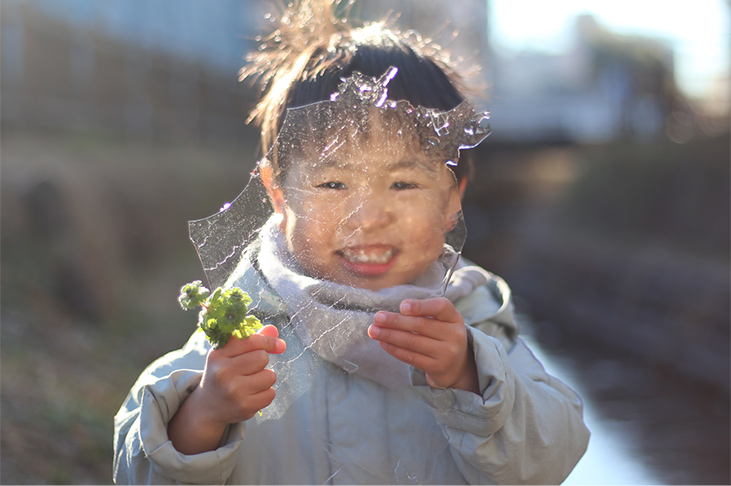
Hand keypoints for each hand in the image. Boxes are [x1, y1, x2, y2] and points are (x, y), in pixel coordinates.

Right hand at [168, 325, 285, 453]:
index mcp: (217, 355)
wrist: (208, 406)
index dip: (269, 341)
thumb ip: (251, 339)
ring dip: (266, 378)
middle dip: (262, 361)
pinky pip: (271, 394)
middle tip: (251, 368)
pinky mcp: (244, 407)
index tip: (279, 345)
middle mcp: (223, 372)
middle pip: (262, 357)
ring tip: (251, 382)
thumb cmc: (222, 373)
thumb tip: (273, 330)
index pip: (251, 341)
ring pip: (270, 376)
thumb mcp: (229, 353)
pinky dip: (266, 393)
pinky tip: (252, 394)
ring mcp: (234, 391)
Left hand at [368, 298, 478, 392]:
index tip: (402, 307)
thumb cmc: (442, 335)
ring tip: (373, 330)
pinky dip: (394, 349)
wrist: (457, 366)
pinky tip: (383, 343)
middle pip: (420, 325)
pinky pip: (411, 357)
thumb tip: (399, 310)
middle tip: (377, 317)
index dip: (421, 306)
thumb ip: (423, 312)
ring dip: (389, 335)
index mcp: (454, 318)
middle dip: (395, 321)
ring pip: (412, 342)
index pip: (440, 307)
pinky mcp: (436, 367)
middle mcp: (454, 335)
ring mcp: (446, 353)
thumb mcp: (441, 320)